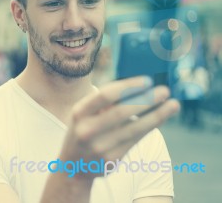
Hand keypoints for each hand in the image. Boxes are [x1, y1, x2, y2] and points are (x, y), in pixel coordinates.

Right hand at [59, 76, 179, 179]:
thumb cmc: (84, 130)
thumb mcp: (84, 113)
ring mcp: (99, 147)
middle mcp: (87, 130)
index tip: (148, 80)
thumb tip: (140, 88)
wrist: (74, 166)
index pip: (106, 96)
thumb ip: (105, 102)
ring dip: (156, 115)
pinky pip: (135, 140)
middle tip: (164, 90)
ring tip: (173, 104)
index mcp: (79, 112)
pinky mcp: (112, 160)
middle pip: (121, 112)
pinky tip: (160, 118)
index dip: (128, 87)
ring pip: (133, 129)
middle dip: (145, 100)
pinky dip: (149, 127)